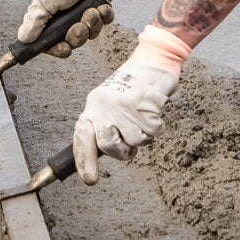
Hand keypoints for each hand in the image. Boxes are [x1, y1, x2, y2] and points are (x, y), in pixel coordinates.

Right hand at [18, 0, 114, 51]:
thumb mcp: (44, 2)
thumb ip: (34, 23)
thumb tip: (24, 39)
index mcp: (50, 17)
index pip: (51, 43)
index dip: (58, 49)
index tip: (64, 48)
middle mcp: (66, 17)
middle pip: (73, 41)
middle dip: (78, 36)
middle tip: (79, 25)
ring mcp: (83, 12)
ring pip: (90, 33)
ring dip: (92, 24)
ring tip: (91, 11)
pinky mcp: (99, 7)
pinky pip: (104, 22)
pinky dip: (104, 16)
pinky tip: (101, 7)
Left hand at [71, 28, 191, 182]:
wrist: (152, 60)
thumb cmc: (133, 84)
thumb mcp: (110, 101)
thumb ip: (104, 123)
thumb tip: (102, 150)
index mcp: (94, 106)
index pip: (83, 137)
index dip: (84, 160)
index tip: (90, 179)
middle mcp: (104, 106)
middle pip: (108, 146)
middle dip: (123, 151)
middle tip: (131, 145)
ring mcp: (123, 105)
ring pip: (135, 141)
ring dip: (144, 134)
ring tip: (144, 116)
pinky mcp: (142, 104)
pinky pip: (152, 131)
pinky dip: (157, 125)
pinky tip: (154, 110)